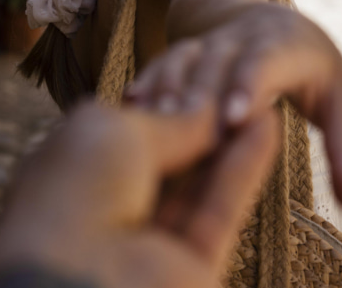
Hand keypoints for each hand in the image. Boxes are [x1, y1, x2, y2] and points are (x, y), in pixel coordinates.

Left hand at [0, 99, 278, 287]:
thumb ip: (170, 119)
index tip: (201, 74)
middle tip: (239, 85)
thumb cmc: (73, 191)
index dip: (168, 102)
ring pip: (200, 182)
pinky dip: (245, 166)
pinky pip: (221, 207)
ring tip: (262, 96)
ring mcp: (153, 238)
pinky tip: (268, 123)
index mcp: (79, 172)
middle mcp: (114, 206)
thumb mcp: (117, 130)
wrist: (74, 273)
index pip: (130, 130)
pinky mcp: (193, 265)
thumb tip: (208, 111)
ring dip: (231, 139)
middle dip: (204, 121)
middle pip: (171, 157)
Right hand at [126, 2, 341, 224]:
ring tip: (149, 125)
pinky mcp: (187, 47)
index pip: (268, 61)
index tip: (233, 118)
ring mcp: (212, 38)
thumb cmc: (316, 74)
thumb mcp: (341, 106)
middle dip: (201, 94)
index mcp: (289, 44)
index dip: (249, 84)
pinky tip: (129, 106)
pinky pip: (164, 61)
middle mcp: (246, 35)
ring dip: (168, 89)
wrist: (271, 20)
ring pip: (186, 59)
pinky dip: (148, 81)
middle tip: (183, 131)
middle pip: (220, 61)